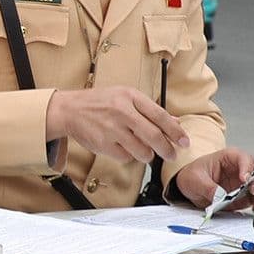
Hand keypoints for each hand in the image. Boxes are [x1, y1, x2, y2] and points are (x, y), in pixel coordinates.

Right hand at [45, 86, 187, 164]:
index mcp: (130, 96)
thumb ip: (149, 109)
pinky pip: (126, 157)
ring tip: (146, 152)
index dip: (175, 131)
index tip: (184, 141)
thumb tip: (174, 121)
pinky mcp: (103, 144)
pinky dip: (130, 156)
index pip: (160, 115)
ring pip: (142, 150)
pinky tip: (126, 149)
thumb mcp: (125, 97)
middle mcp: (122, 111)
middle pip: (154, 136)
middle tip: (172, 154)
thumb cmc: (99, 102)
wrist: (69, 110)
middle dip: (167, 149)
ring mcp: (112, 128)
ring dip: (148, 155)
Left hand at [172, 148, 253, 210]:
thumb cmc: (192, 175)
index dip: (247, 167)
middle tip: (253, 190)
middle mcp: (242, 168)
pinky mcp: (247, 195)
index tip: (244, 179)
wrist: (189, 187)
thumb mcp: (194, 180)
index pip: (245, 157)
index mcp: (230, 157)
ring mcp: (247, 182)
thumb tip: (220, 198)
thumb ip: (208, 188)